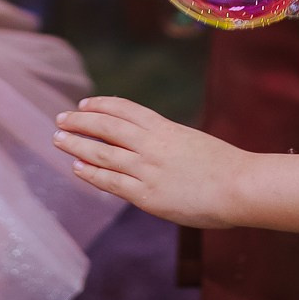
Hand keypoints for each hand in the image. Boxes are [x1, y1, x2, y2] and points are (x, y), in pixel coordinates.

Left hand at [54, 95, 246, 227]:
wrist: (240, 186)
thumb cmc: (225, 167)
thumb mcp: (193, 143)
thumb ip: (170, 142)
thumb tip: (151, 145)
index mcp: (165, 128)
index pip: (125, 109)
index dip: (101, 105)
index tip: (84, 104)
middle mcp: (152, 145)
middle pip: (107, 126)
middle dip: (81, 121)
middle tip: (60, 118)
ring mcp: (148, 170)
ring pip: (103, 153)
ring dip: (77, 144)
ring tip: (58, 139)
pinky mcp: (147, 196)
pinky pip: (111, 182)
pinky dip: (91, 174)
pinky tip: (76, 168)